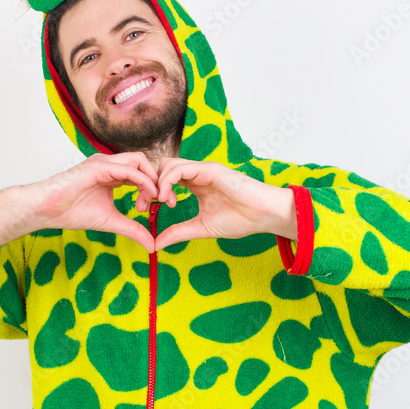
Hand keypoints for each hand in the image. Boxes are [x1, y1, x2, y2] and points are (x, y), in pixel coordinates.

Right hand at [27, 152, 159, 251]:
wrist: (47, 209)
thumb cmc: (71, 212)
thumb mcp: (111, 222)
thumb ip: (132, 229)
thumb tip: (151, 245)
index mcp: (113, 174)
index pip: (143, 173)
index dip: (156, 187)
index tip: (163, 206)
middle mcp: (110, 164)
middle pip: (146, 164)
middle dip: (160, 181)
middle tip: (167, 202)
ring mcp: (104, 162)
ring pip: (140, 161)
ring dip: (153, 179)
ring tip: (157, 199)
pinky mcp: (99, 166)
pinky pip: (128, 169)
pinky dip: (142, 181)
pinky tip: (147, 196)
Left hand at [152, 158, 295, 251]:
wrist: (264, 216)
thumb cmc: (240, 219)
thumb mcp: (201, 228)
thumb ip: (178, 232)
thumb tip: (156, 244)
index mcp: (194, 184)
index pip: (164, 179)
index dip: (150, 192)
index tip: (145, 210)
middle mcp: (196, 173)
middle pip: (161, 167)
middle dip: (147, 184)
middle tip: (145, 205)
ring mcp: (203, 169)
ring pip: (168, 164)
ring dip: (157, 182)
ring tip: (160, 202)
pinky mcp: (209, 169)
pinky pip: (180, 168)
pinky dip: (167, 181)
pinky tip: (168, 198)